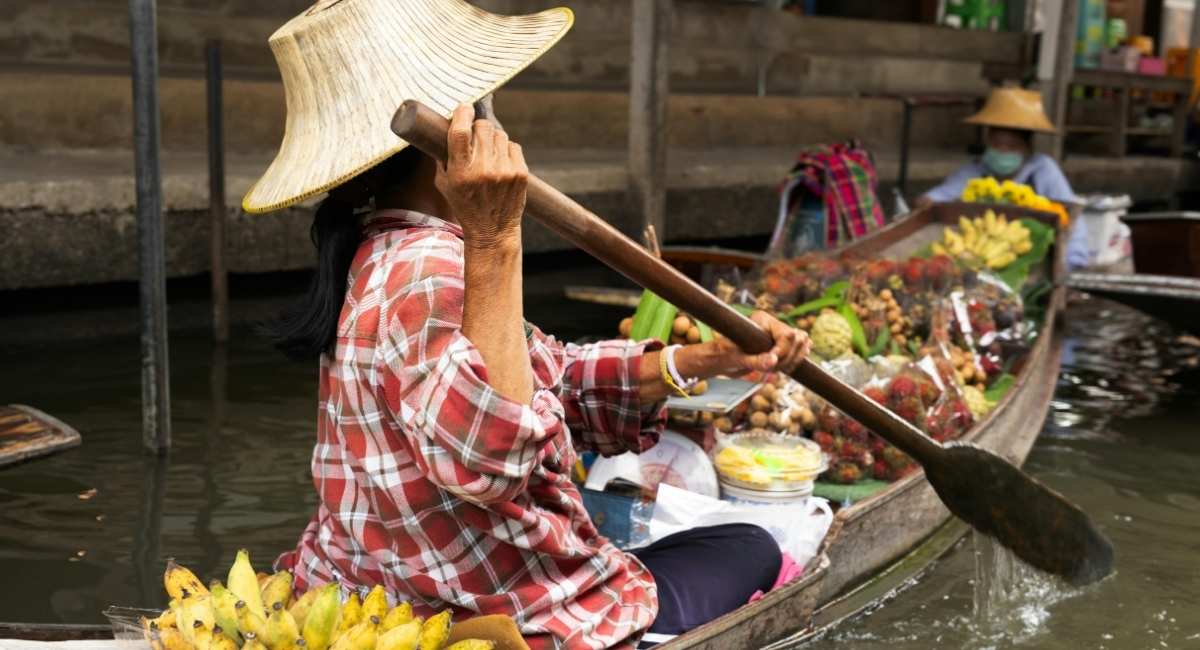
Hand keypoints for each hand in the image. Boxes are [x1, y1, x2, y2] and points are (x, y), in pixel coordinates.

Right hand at [435, 103, 528, 247]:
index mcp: (460, 172)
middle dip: (478, 127)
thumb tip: (444, 127)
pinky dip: (506, 149)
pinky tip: (500, 161)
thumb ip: (442, 157)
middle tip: (475, 136)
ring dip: (492, 138)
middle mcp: (483, 170)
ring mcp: (504, 171)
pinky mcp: (520, 173)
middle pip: (483, 127)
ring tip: (488, 152)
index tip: (463, 108)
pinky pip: (513, 146)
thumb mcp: (444, 184)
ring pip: (500, 134)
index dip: (462, 113)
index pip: (460, 132)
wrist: (492, 231)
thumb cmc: (465, 206)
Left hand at [707, 311, 811, 375]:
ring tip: (775, 369)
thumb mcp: (739, 358)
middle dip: (789, 357)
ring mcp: (779, 335)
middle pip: (798, 338)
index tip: (773, 364)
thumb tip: (773, 362)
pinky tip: (786, 367)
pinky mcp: (782, 345)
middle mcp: (774, 325)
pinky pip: (800, 350)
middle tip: (773, 369)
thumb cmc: (725, 355)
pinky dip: (795, 361)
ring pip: (802, 344)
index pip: (787, 334)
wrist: (722, 359)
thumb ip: (756, 361)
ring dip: (793, 361)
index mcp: (763, 320)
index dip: (783, 352)